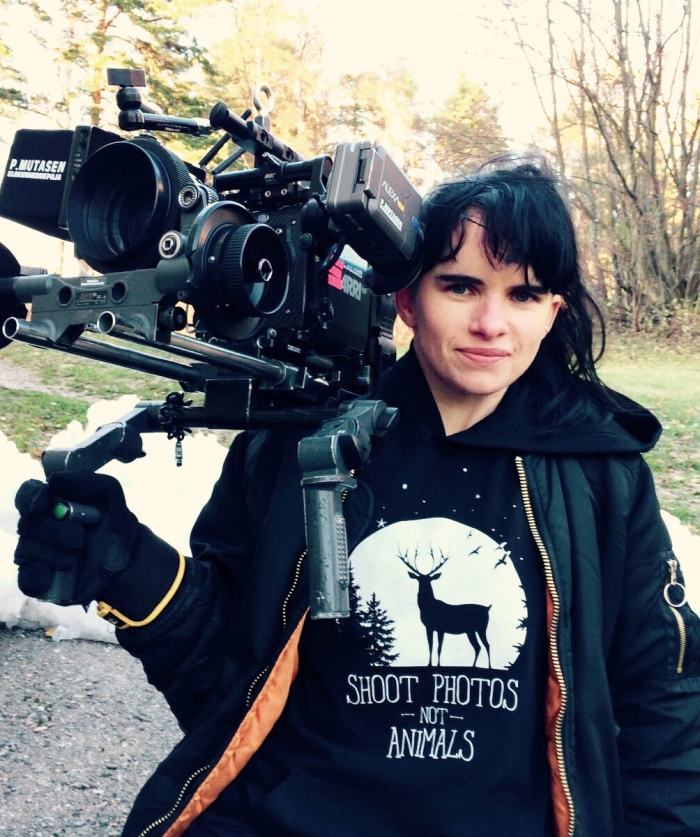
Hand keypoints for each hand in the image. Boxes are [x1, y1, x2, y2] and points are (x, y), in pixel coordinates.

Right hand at [14, 471, 141, 604]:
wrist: (127, 561)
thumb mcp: (111, 496)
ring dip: (54, 555)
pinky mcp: (39, 578)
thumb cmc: (115, 524)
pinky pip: (26, 578)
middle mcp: (39, 526)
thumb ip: (89, 481)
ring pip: (26, 550)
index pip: (29, 495)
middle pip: (28, 524)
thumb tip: (55, 480)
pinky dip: (35, 577)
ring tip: (76, 558)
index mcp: (52, 503)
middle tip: (79, 538)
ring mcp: (37, 552)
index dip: (30, 498)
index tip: (40, 504)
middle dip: (53, 532)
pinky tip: (50, 576)